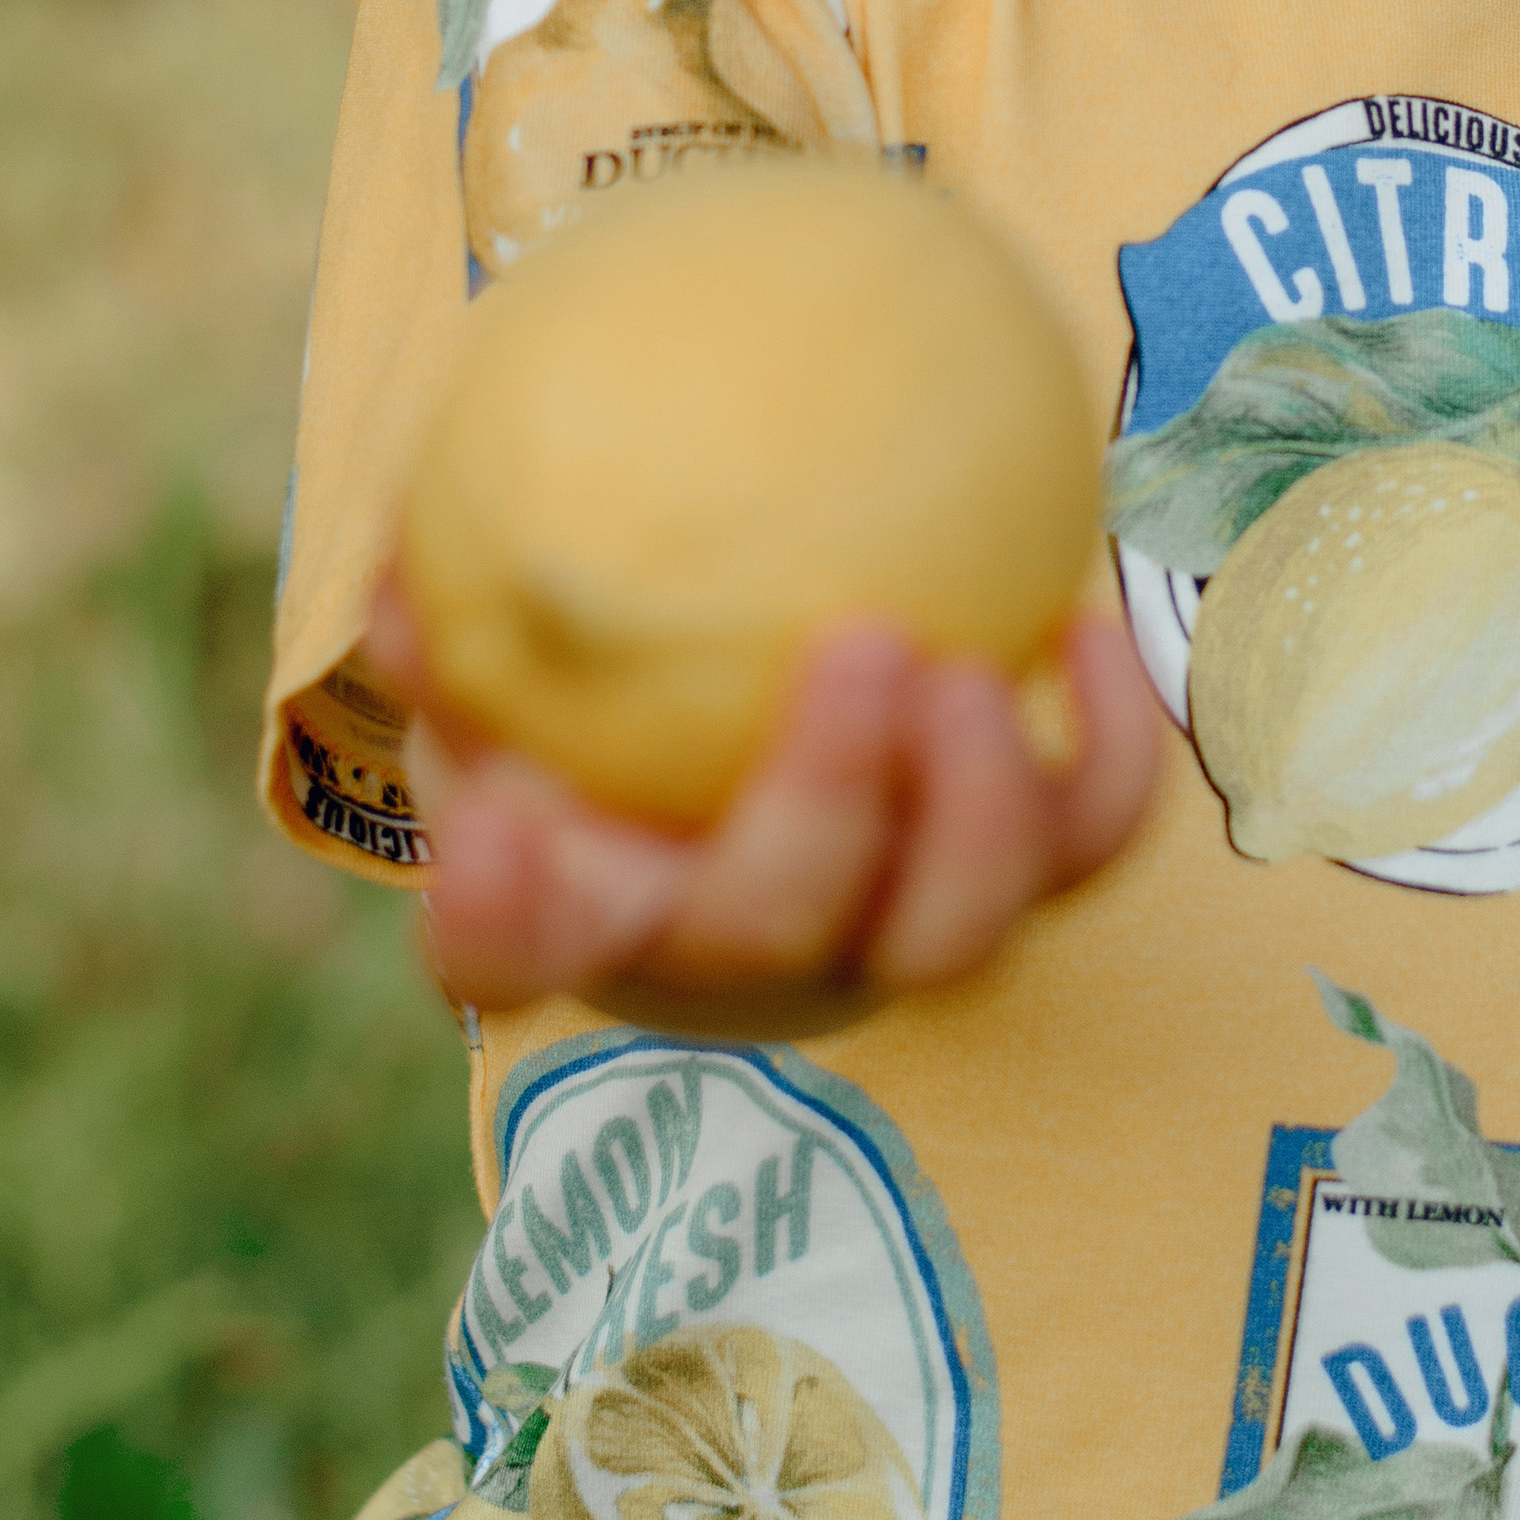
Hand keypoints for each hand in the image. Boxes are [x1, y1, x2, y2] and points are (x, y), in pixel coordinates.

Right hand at [367, 577, 1159, 1036]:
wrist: (758, 704)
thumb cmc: (606, 667)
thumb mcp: (517, 630)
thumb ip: (460, 598)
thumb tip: (408, 568)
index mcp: (592, 903)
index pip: (515, 948)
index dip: (510, 916)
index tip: (512, 823)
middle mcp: (744, 951)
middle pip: (776, 937)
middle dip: (824, 813)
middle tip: (861, 647)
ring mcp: (893, 926)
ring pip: (953, 932)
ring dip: (976, 810)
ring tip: (977, 672)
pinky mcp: (1021, 877)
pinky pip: (1089, 836)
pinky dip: (1110, 748)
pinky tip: (1083, 623)